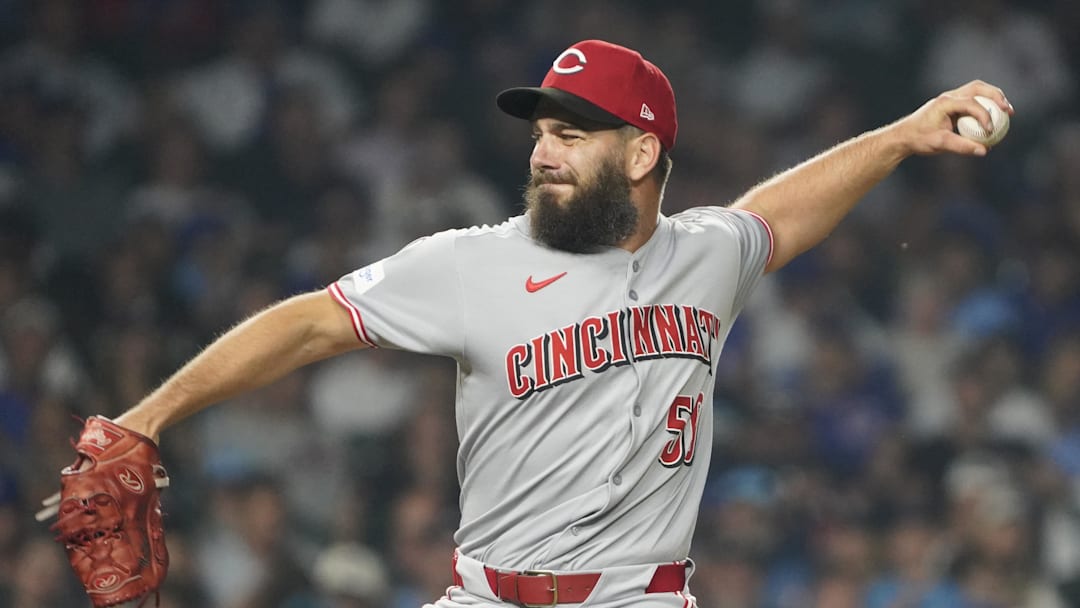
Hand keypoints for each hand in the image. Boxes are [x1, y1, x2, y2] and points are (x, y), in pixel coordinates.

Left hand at [891, 80, 1013, 156]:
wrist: (903, 137)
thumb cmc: (918, 139)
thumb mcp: (939, 144)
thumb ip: (962, 146)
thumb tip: (984, 150)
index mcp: (945, 103)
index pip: (971, 103)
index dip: (984, 116)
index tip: (990, 131)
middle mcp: (949, 97)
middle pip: (978, 88)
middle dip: (996, 97)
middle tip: (1008, 110)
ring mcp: (951, 99)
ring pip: (977, 91)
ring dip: (993, 98)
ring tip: (1006, 111)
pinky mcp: (953, 105)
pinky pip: (973, 101)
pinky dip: (985, 106)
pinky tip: (994, 118)